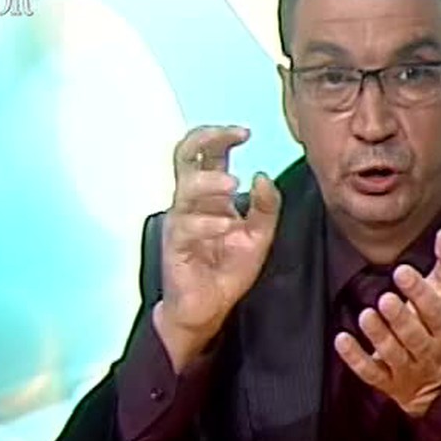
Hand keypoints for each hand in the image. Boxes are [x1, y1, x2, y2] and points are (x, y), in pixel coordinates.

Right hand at [157, 126, 280, 366]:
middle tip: (232, 137)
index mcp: (210, 196)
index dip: (221, 136)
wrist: (209, 308)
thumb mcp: (258, 237)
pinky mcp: (174, 246)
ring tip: (234, 185)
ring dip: (210, 182)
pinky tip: (225, 224)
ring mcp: (180, 222)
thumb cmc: (227, 270)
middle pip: (185, 156)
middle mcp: (191, 203)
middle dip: (207, 139)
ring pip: (185, 188)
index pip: (207, 154)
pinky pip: (185, 226)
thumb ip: (266, 207)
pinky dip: (206, 222)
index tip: (245, 132)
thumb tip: (262, 175)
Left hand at [335, 228, 440, 417]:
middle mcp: (427, 350)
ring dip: (379, 336)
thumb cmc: (436, 325)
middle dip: (401, 318)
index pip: (435, 311)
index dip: (420, 293)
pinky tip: (341, 339)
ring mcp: (406, 368)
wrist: (434, 380)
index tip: (402, 271)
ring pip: (394, 354)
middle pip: (415, 336)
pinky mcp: (386, 381)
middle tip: (385, 298)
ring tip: (366, 315)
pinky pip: (370, 373)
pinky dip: (355, 358)